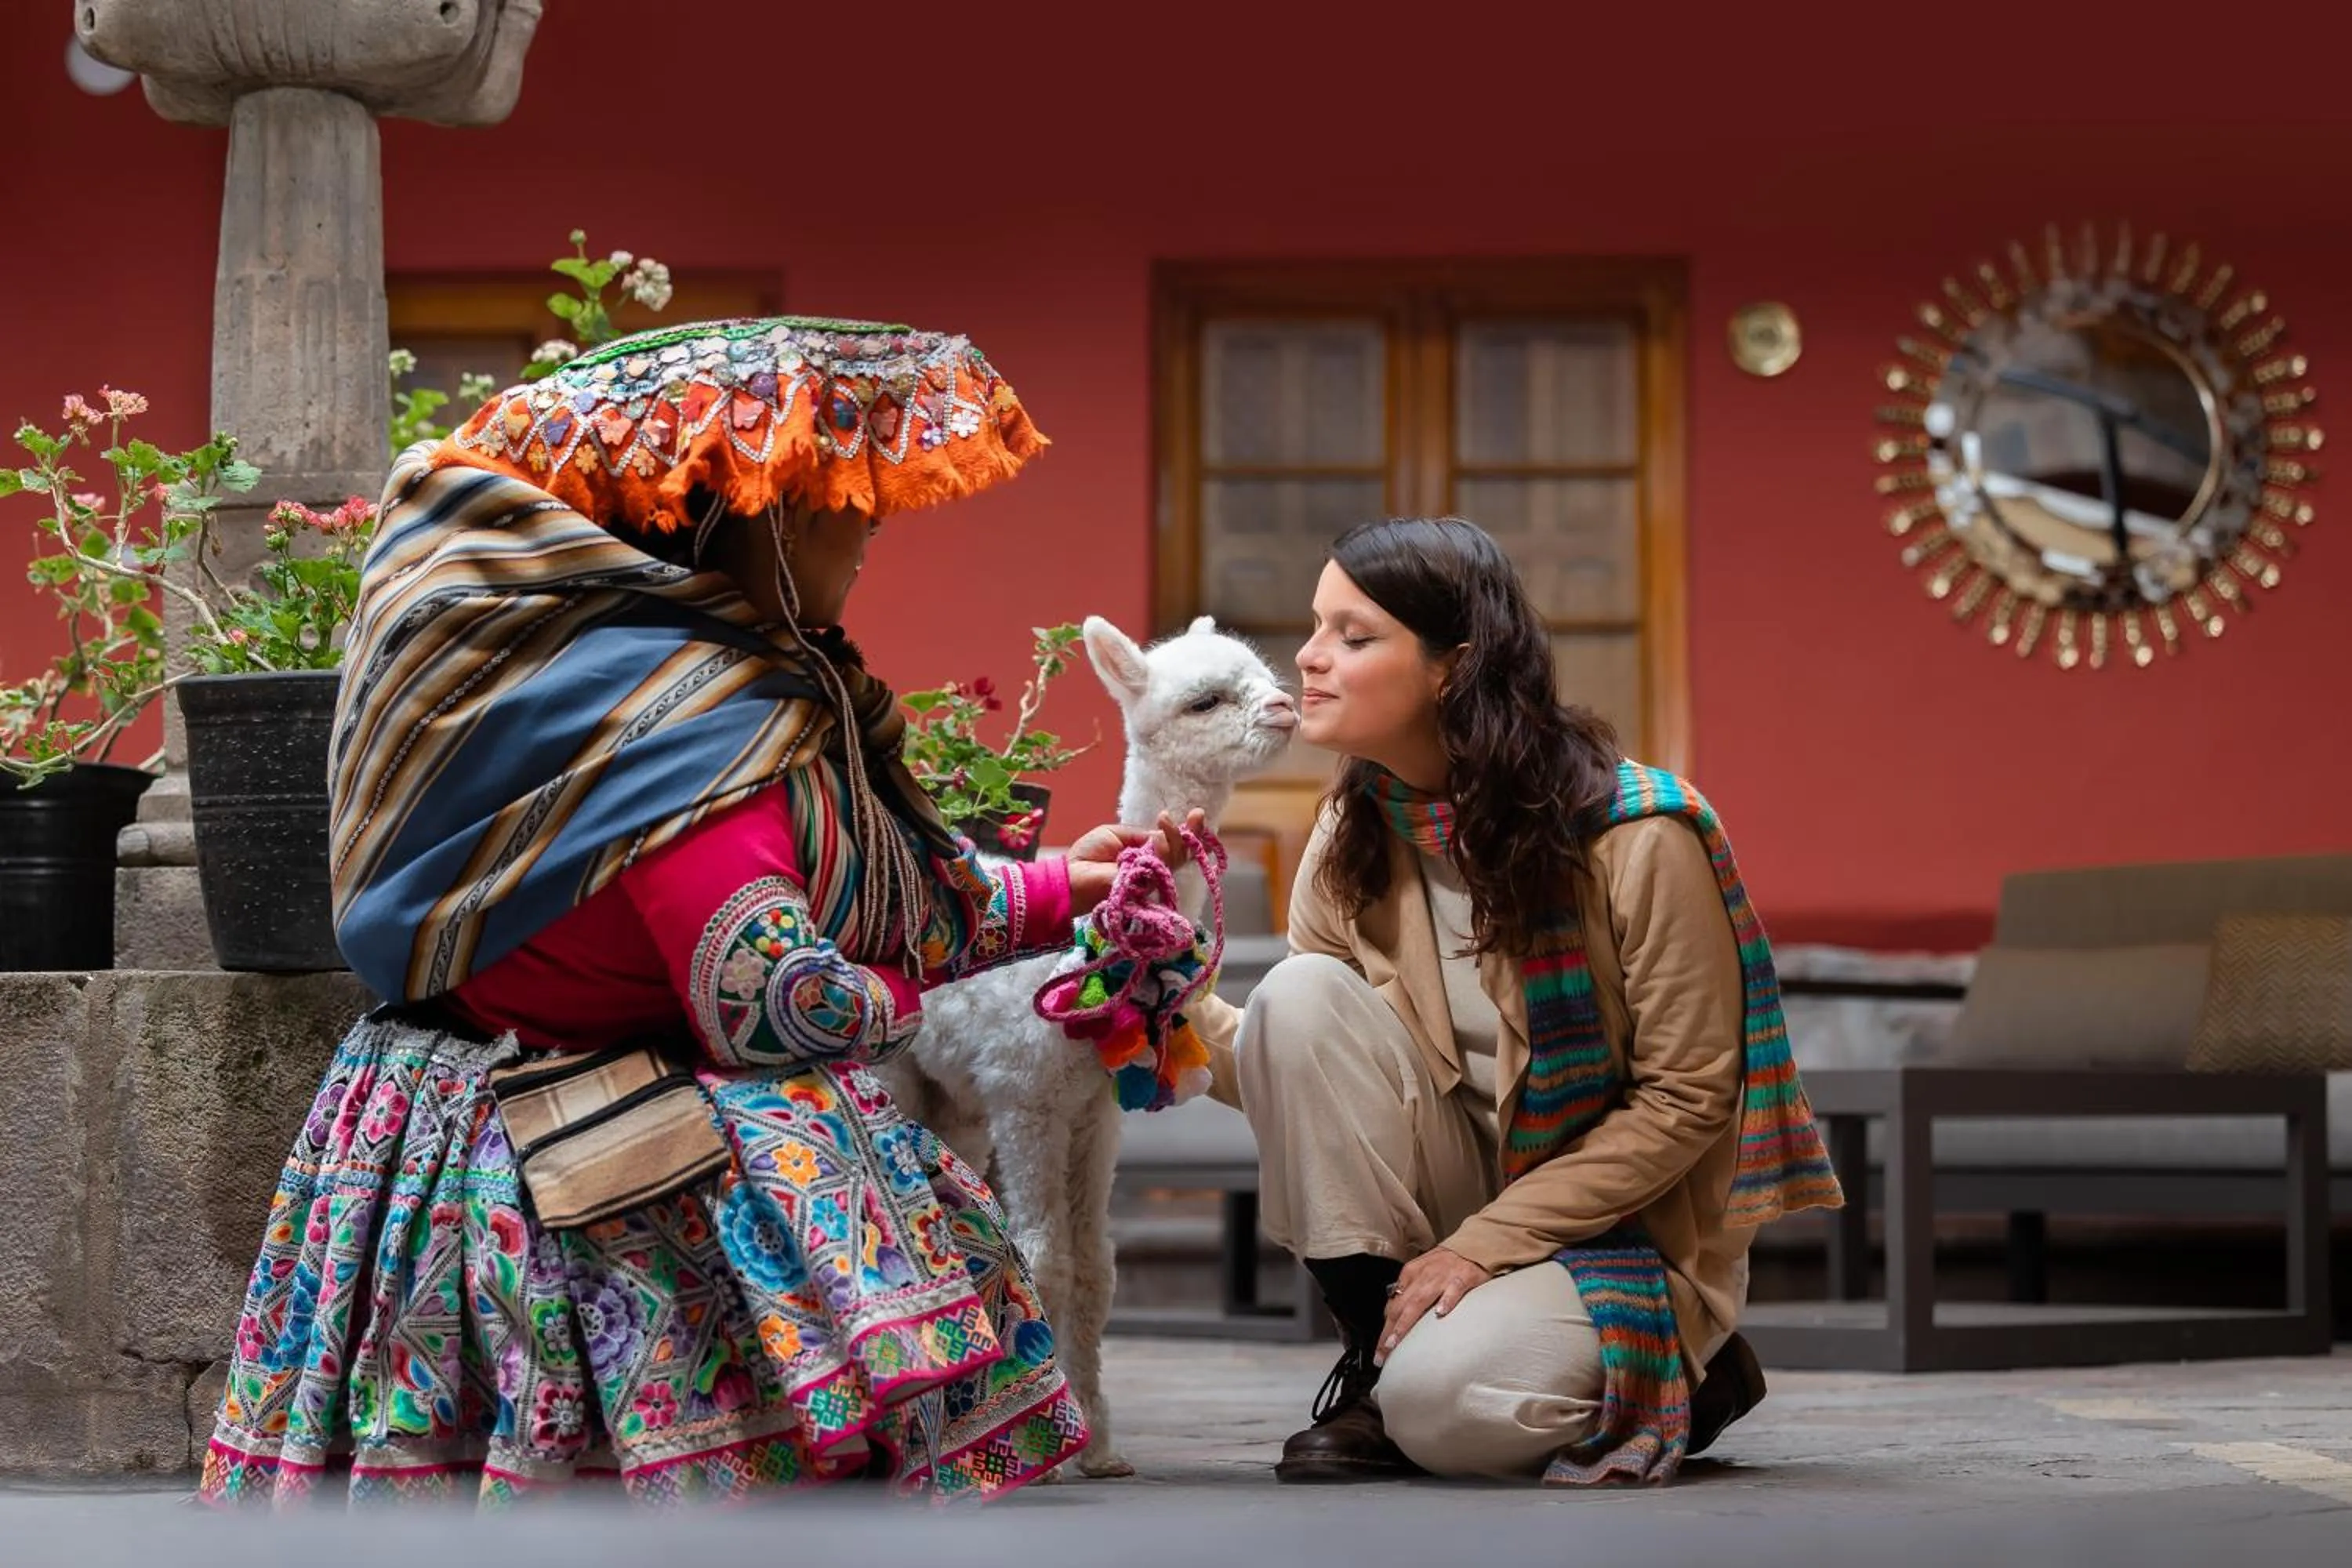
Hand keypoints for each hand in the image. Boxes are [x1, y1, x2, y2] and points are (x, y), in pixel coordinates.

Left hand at [1063, 809, 1207, 914]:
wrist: (1071, 876)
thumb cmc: (1088, 855)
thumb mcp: (1116, 834)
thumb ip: (1142, 835)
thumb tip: (1164, 833)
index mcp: (1145, 853)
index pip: (1173, 844)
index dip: (1187, 831)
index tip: (1196, 814)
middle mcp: (1152, 868)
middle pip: (1181, 853)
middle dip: (1192, 833)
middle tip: (1197, 814)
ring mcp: (1151, 879)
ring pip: (1175, 860)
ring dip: (1175, 838)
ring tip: (1166, 821)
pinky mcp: (1146, 887)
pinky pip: (1162, 867)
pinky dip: (1164, 849)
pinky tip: (1161, 834)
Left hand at [1374, 1247, 1491, 1365]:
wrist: (1473, 1244)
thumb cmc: (1445, 1263)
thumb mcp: (1421, 1272)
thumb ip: (1408, 1290)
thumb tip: (1391, 1313)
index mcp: (1410, 1275)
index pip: (1392, 1306)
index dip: (1384, 1329)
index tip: (1380, 1349)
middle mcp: (1423, 1276)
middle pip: (1400, 1307)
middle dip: (1388, 1332)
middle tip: (1382, 1354)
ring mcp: (1443, 1276)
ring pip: (1420, 1300)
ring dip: (1406, 1322)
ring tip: (1396, 1340)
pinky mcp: (1463, 1276)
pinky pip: (1454, 1289)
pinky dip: (1446, 1300)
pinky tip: (1441, 1313)